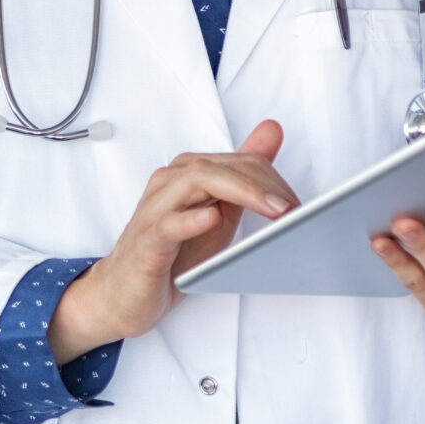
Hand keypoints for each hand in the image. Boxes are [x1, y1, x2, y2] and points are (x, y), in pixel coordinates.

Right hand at [48, 120, 296, 363]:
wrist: (124, 293)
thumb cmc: (172, 253)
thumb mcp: (218, 211)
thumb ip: (243, 176)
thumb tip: (273, 131)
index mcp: (189, 173)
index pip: (237, 162)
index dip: (273, 181)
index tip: (300, 206)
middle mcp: (170, 182)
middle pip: (220, 167)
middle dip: (262, 184)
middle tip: (293, 208)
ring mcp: (156, 209)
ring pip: (196, 182)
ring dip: (240, 192)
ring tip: (271, 210)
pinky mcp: (147, 241)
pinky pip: (168, 224)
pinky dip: (192, 219)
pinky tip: (213, 218)